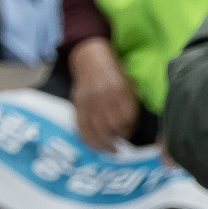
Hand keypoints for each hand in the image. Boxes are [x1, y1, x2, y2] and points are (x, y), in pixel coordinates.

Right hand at [69, 38, 140, 153]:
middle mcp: (102, 97)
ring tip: (110, 150)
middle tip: (120, 147)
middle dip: (116, 140)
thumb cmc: (114, 71)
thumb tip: (130, 126)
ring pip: (95, 129)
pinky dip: (87, 138)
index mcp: (119, 90)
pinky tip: (94, 146)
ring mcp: (88, 101)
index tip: (129, 134)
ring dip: (103, 143)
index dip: (128, 130)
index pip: (126, 118)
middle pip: (110, 126)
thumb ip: (130, 103)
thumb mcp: (128, 83)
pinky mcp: (77, 103)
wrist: (89, 57)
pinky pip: (80, 125)